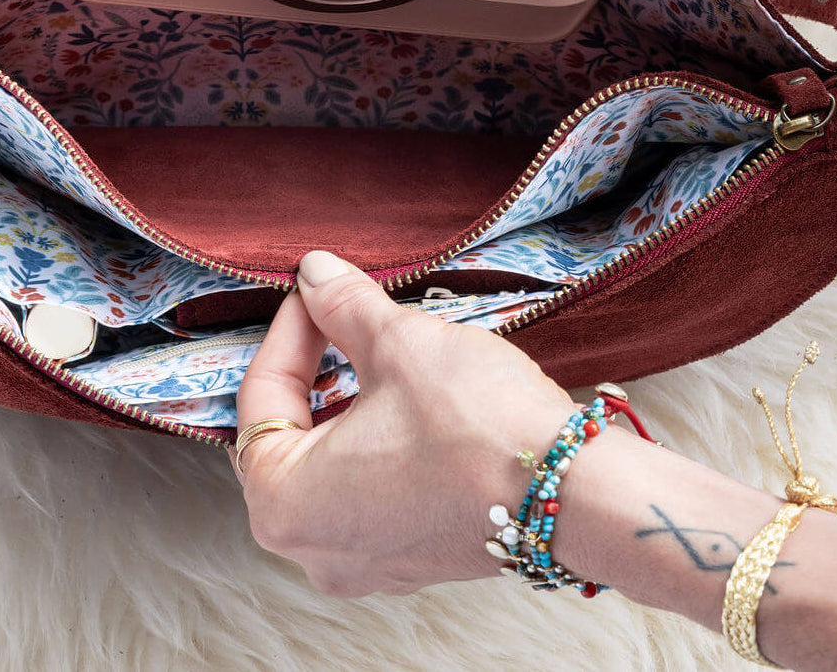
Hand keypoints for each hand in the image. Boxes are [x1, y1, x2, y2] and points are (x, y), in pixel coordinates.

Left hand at [232, 250, 578, 595]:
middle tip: (337, 316)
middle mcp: (315, 549)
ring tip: (376, 352)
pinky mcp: (412, 559)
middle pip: (289, 438)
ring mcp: (366, 562)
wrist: (576, 493)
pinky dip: (378, 445)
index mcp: (285, 504)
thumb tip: (314, 275)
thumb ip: (342, 307)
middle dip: (312, 370)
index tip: (313, 295)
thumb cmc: (477, 429)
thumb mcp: (397, 344)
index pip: (260, 400)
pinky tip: (409, 403)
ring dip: (346, 406)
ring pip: (332, 467)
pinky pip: (371, 492)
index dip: (287, 332)